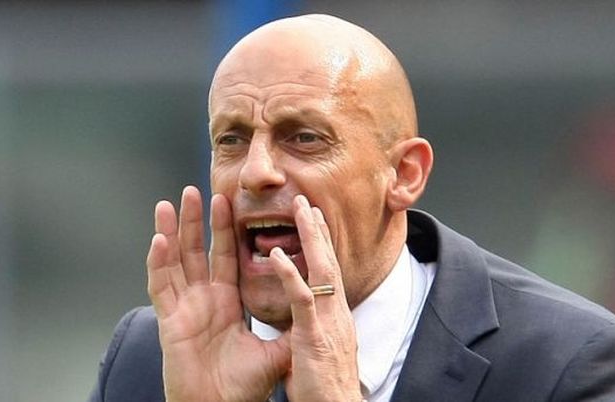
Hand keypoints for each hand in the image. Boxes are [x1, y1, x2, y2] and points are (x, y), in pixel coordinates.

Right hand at [147, 186, 289, 401]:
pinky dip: (158, 261)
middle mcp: (204, 299)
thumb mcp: (277, 350)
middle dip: (197, 220)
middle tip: (196, 190)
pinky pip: (162, 286)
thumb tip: (317, 306)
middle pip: (198, 250)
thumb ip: (292, 326)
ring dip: (171, 231)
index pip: (226, 256)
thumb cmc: (244, 387)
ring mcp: (184, 308)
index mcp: (227, 301)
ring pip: (175, 261)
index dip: (225, 229)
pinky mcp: (169, 321)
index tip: (227, 200)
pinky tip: (159, 238)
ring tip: (171, 202)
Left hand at [269, 195, 363, 401]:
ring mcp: (328, 322)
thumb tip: (305, 320)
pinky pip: (302, 299)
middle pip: (329, 262)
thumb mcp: (321, 351)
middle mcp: (337, 313)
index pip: (329, 272)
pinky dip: (290, 275)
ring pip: (322, 271)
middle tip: (308, 202)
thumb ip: (315, 329)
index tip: (316, 221)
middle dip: (319, 230)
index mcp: (335, 316)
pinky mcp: (314, 336)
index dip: (323, 245)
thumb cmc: (326, 388)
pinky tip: (277, 255)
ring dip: (311, 238)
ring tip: (302, 211)